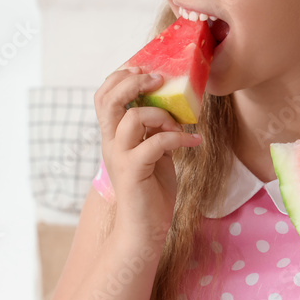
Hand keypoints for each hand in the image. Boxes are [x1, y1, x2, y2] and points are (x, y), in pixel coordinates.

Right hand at [94, 66, 201, 244]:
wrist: (144, 230)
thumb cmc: (151, 191)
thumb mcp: (154, 152)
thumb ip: (155, 130)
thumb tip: (173, 106)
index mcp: (113, 135)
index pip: (104, 95)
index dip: (121, 76)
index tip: (146, 69)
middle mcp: (111, 143)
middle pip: (108, 99)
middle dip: (133, 82)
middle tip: (158, 80)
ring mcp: (120, 157)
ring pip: (132, 117)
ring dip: (161, 114)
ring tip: (181, 125)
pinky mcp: (133, 172)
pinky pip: (155, 143)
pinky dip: (178, 138)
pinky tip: (194, 143)